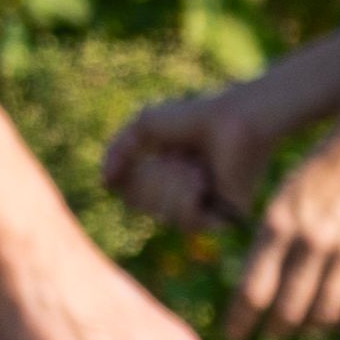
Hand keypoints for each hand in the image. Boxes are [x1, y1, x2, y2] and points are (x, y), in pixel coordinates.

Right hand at [102, 83, 282, 228]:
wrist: (233, 118)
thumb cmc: (195, 116)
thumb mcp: (144, 127)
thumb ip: (119, 152)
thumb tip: (106, 182)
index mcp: (165, 176)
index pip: (130, 195)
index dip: (130, 177)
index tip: (143, 158)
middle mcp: (183, 194)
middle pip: (142, 207)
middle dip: (153, 179)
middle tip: (179, 158)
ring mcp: (204, 207)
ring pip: (163, 216)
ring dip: (172, 185)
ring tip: (195, 166)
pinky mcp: (225, 216)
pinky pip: (187, 223)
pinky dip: (187, 198)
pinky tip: (202, 180)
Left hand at [235, 122, 339, 339]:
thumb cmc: (320, 173)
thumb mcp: (282, 201)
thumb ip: (271, 243)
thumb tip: (258, 290)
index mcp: (277, 225)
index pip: (252, 290)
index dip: (240, 322)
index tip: (233, 337)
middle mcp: (311, 240)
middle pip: (287, 310)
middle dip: (275, 330)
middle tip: (270, 336)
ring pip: (324, 313)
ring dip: (310, 329)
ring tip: (302, 329)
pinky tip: (336, 321)